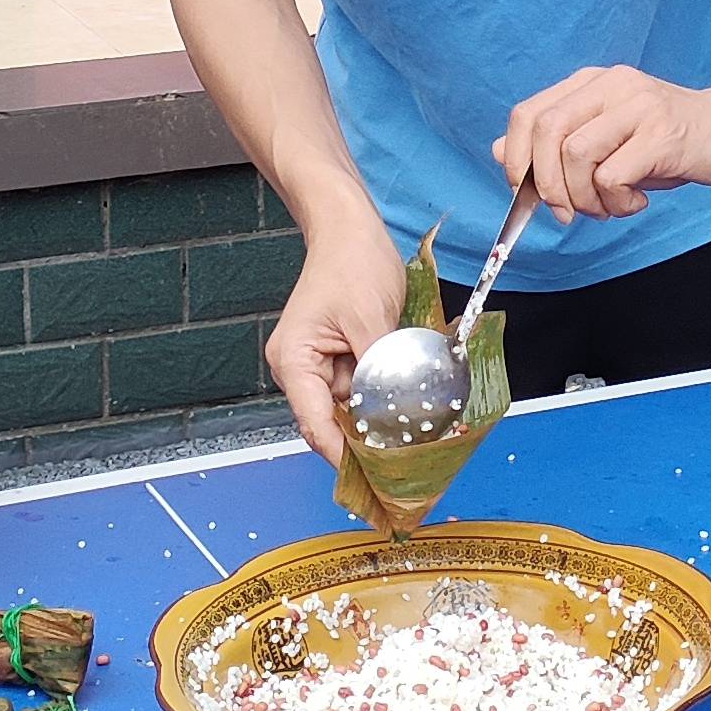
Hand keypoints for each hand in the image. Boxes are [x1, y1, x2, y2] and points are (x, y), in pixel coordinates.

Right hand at [270, 225, 409, 466]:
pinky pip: (360, 386)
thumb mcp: (372, 318)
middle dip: (368, 438)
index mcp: (294, 362)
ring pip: (351, 407)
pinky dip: (381, 392)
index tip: (374, 482)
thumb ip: (380, 369)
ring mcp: (318, 364)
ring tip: (416, 428)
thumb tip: (395, 413)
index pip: (317, 425)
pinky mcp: (338, 357)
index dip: (345, 457)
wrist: (350, 227)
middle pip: (332, 422)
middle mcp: (299, 369)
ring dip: (379, 413)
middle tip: (407, 462)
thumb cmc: (353, 262)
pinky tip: (407, 396)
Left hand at [496, 66, 710, 221]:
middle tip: (566, 212)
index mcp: (592, 84)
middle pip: (546, 131)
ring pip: (575, 154)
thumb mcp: (608, 140)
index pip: (529, 114)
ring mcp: (638, 106)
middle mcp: (611, 86)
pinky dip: (615, 202)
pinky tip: (636, 202)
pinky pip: (613, 176)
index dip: (518, 158)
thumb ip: (558, 144)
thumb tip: (504, 154)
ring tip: (611, 206)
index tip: (527, 193)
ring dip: (584, 197)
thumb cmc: (669, 142)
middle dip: (545, 184)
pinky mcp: (662, 134)